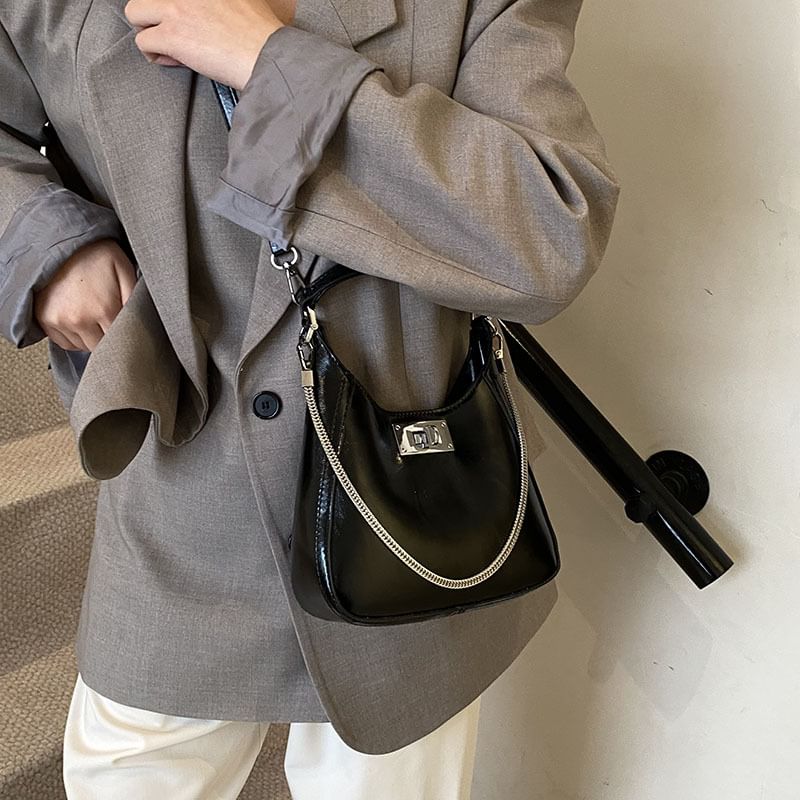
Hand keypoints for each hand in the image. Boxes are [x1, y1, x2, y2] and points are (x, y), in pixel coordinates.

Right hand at [33, 238, 137, 352]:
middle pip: (101, 347)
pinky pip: (65, 343)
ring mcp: (59, 321)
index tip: (125, 325)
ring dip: (91, 336)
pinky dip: (75, 336)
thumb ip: (135, 299)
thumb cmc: (95, 254)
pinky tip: (79, 317)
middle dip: (109, 336)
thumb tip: (144, 322)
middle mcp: (79, 319)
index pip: (120, 341)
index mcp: (103, 309)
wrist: (60, 241)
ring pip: (84, 347)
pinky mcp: (44, 320)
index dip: (125, 335)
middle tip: (109, 316)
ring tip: (92, 313)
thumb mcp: (125, 270)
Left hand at [124, 0, 288, 90]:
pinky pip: (143, 42)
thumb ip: (222, 1)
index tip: (182, 21)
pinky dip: (155, 55)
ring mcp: (176, 8)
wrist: (268, 56)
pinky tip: (174, 60)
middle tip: (169, 31)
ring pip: (135, 13)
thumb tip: (210, 11)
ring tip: (168, 46)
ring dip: (149, 31)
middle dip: (154, 15)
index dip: (173, 8)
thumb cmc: (263, 35)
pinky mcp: (172, 36)